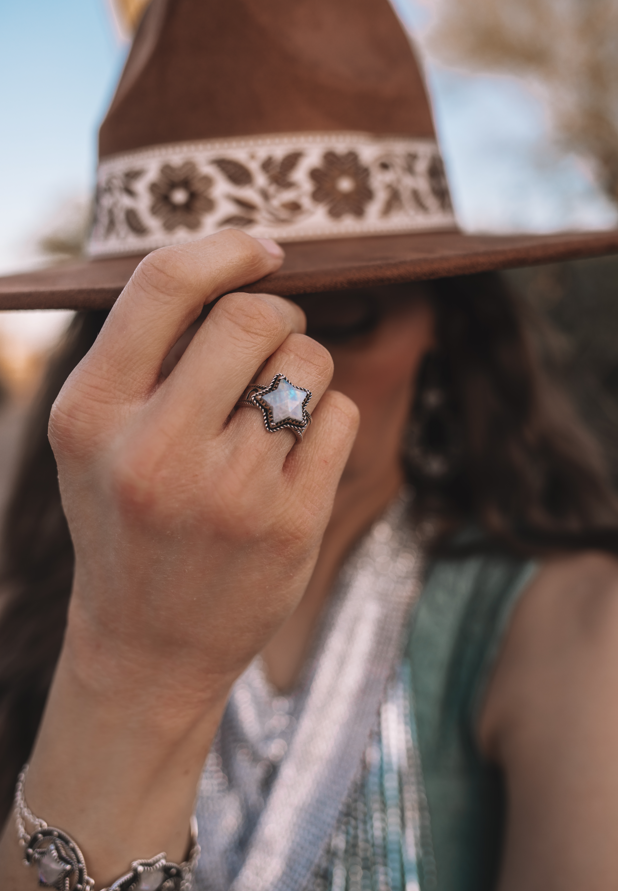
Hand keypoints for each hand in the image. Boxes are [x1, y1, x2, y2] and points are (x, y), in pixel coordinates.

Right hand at [49, 230, 358, 712]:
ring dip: (305, 367)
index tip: (262, 251)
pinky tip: (295, 454)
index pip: (165, 284)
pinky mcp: (290, 525)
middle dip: (278, 313)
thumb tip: (237, 266)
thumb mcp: (94, 435)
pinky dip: (329, 417)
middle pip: (255, 315)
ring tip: (277, 407)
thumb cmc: (123, 518)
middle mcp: (156, 451)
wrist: (148, 646)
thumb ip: (143, 351)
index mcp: (91, 414)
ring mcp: (229, 492)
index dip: (225, 248)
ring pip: (309, 361)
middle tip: (272, 341)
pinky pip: (342, 415)